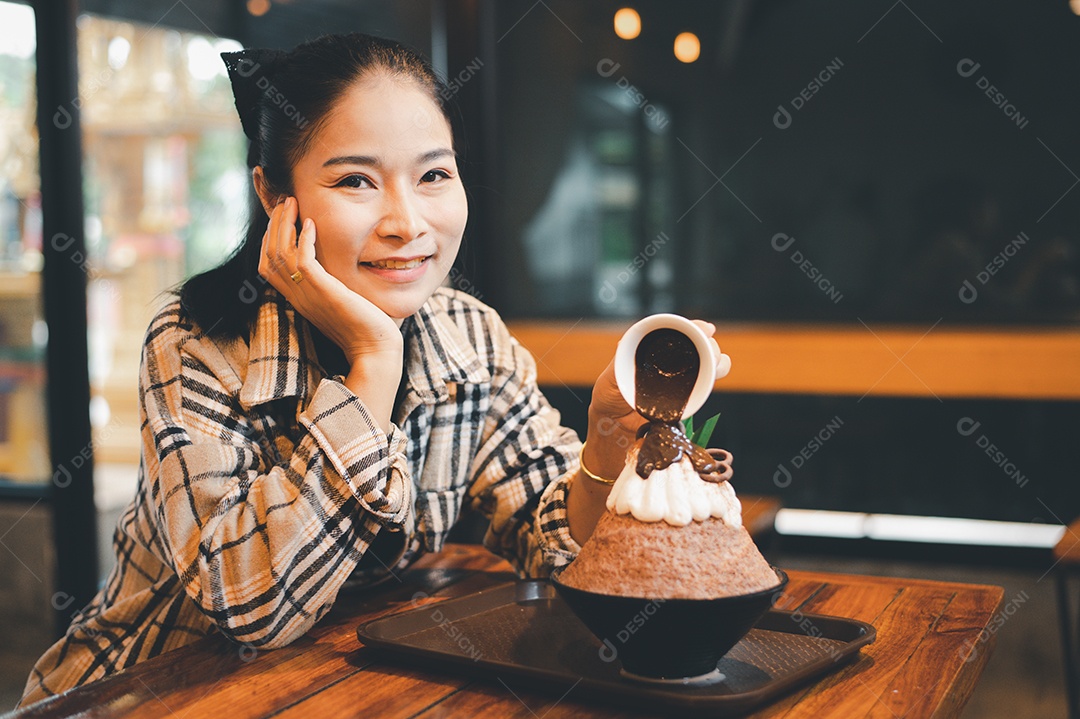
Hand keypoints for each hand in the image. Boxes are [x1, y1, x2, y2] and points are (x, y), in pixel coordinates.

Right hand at [258, 197, 401, 429]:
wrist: (375, 351)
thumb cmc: (365, 328)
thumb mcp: (340, 301)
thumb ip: (330, 284)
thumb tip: (335, 266)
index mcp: (297, 298)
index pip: (267, 264)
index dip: (270, 238)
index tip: (282, 216)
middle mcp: (297, 296)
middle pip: (267, 254)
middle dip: (274, 224)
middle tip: (285, 201)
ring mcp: (308, 295)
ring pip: (280, 253)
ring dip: (285, 224)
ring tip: (293, 203)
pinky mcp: (324, 292)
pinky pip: (303, 260)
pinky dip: (304, 239)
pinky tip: (312, 223)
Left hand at [583, 320, 721, 478]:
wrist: (615, 429)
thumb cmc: (609, 398)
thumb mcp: (609, 379)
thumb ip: (618, 363)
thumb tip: (625, 343)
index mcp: (654, 349)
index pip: (678, 333)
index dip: (694, 328)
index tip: (704, 329)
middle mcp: (672, 360)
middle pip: (699, 345)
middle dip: (709, 344)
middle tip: (709, 349)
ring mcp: (683, 378)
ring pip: (710, 361)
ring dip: (718, 358)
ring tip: (715, 363)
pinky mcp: (689, 397)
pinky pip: (708, 384)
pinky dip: (717, 375)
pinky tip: (716, 375)